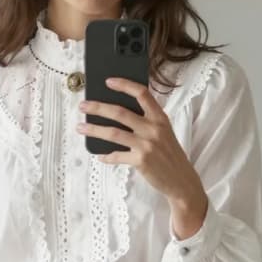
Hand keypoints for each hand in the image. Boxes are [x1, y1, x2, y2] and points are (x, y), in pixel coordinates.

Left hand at [76, 77, 207, 221]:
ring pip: (114, 133)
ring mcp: (147, 145)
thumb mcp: (164, 132)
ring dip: (94, 130)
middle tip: (83, 106)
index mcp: (160, 117)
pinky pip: (117, 156)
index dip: (124, 85)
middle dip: (98, 108)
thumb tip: (118, 114)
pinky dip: (106, 156)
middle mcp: (153, 128)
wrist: (181, 180)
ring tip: (80, 128)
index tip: (108, 81)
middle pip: (120, 112)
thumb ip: (147, 121)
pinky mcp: (141, 161)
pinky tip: (100, 156)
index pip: (142, 93)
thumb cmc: (169, 154)